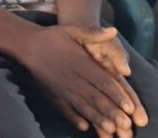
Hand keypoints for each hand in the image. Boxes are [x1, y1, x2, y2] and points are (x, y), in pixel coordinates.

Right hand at [17, 25, 139, 136]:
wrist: (26, 45)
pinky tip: (83, 127)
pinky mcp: (53, 94)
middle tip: (126, 126)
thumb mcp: (72, 29)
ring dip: (98, 119)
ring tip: (111, 131)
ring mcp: (62, 88)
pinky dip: (74, 118)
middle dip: (112, 112)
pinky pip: (65, 109)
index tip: (130, 107)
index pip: (103, 81)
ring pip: (83, 106)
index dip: (117, 95)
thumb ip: (93, 32)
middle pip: (96, 98)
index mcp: (80, 63)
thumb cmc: (52, 37)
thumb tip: (113, 31)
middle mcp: (72, 78)